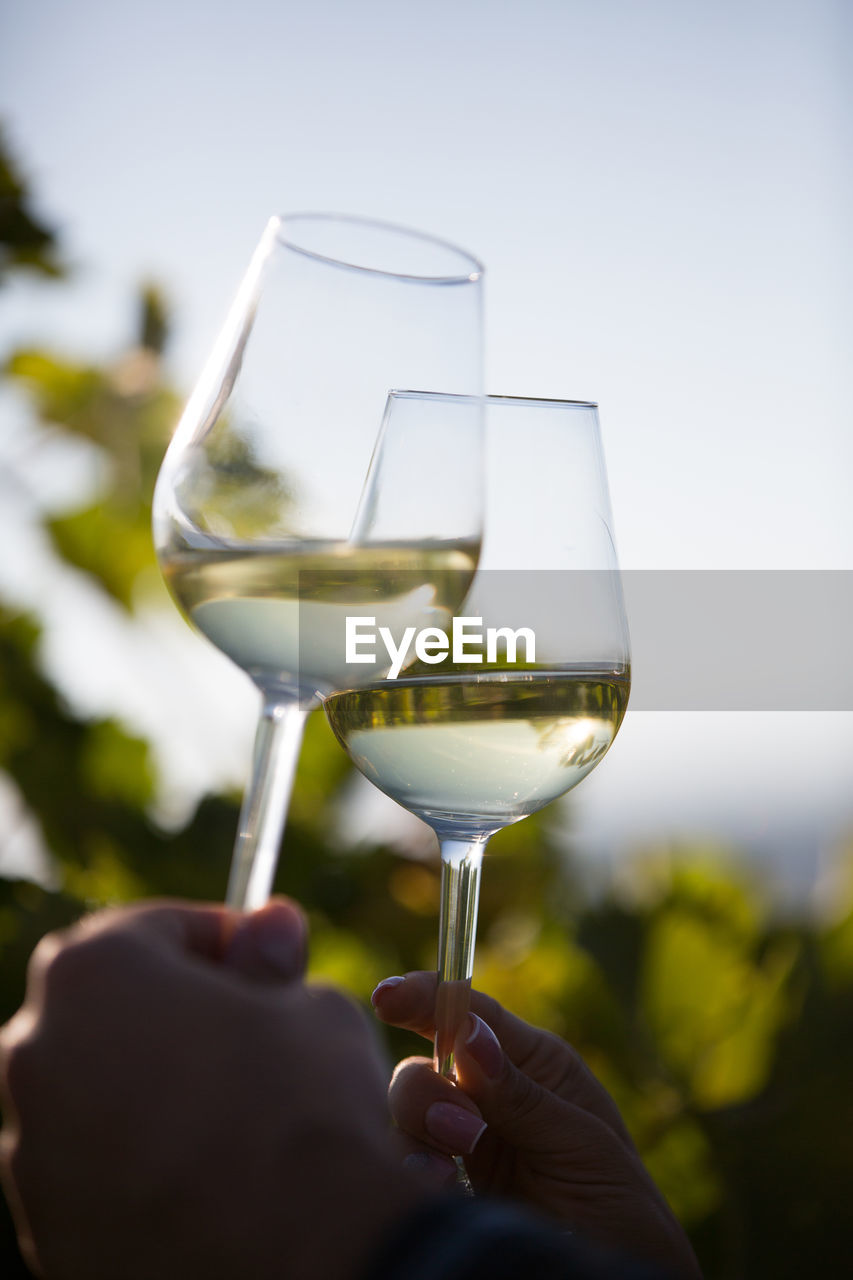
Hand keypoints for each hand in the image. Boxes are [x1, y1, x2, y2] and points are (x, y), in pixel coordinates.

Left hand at [0, 900, 426, 1279]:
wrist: (305, 1264)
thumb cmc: (306, 1110)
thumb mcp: (309, 1007)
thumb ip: (271, 963)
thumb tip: (271, 927)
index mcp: (93, 974)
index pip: (154, 927)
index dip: (220, 938)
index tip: (266, 962)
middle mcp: (36, 1054)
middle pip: (109, 1008)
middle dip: (175, 1011)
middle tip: (252, 1036)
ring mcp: (31, 1151)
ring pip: (94, 1093)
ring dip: (151, 1088)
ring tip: (235, 1118)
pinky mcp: (46, 1233)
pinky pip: (93, 1171)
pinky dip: (138, 1162)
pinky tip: (209, 1178)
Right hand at [372, 971, 701, 1279]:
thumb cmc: (621, 1210)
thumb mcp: (582, 1145)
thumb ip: (522, 1094)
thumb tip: (467, 1034)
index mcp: (533, 1065)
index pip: (472, 1016)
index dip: (427, 997)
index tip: (389, 996)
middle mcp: (490, 1096)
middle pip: (425, 1066)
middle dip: (426, 1091)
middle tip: (465, 1133)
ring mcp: (463, 1145)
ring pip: (405, 1114)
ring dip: (419, 1135)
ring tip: (451, 1178)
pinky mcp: (446, 1192)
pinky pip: (403, 1165)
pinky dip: (409, 1173)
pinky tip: (438, 1192)